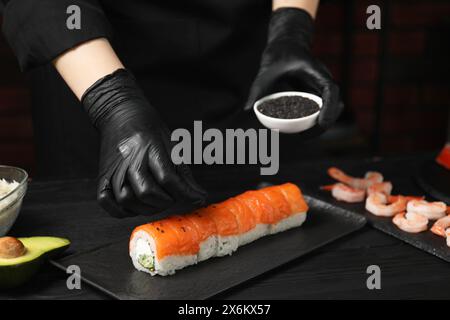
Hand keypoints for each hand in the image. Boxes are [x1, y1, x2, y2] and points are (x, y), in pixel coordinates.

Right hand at [82, 69, 206, 217]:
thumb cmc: (149, 130)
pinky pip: (106, 201)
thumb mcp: (171, 145)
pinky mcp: (103, 176)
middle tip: (173, 197)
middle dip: (166, 201)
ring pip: (127, 200)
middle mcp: (129, 160)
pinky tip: (136, 206)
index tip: (197, 198)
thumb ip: (184, 173)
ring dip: (147, 207)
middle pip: (147, 192)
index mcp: (149, 148)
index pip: (168, 178)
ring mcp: (113, 169)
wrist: (120, 114)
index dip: (185, 193)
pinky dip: (120, 210)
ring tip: (157, 201)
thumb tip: (199, 197)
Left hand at [245, 8, 342, 131]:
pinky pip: (317, 111)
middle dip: (323, 124)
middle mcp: (322, 83)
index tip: (322, 123)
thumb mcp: (268, 69)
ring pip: (327, 111)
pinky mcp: (314, 96)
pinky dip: (311, 122)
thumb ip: (259, 87)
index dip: (329, 108)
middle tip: (303, 137)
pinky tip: (297, 132)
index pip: (331, 90)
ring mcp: (320, 91)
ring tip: (300, 138)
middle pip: (334, 106)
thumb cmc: (280, 53)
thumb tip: (247, 108)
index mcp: (317, 72)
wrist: (286, 44)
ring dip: (318, 126)